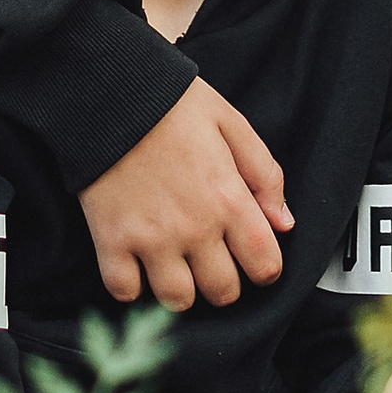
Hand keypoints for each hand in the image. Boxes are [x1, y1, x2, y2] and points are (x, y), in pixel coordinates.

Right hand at [81, 79, 290, 308]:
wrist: (107, 91)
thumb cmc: (170, 103)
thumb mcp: (232, 124)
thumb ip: (265, 175)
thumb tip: (284, 223)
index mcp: (228, 199)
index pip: (264, 265)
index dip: (264, 268)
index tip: (252, 260)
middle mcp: (193, 227)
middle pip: (223, 292)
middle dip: (223, 283)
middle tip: (211, 262)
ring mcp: (150, 238)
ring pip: (177, 301)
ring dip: (180, 290)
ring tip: (174, 267)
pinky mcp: (111, 240)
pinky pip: (124, 292)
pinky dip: (132, 286)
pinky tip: (137, 265)